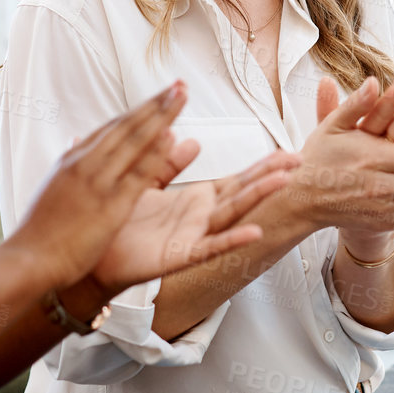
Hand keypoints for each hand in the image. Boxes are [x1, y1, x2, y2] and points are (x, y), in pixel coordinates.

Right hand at [4, 83, 191, 290]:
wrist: (28, 260)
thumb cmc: (41, 232)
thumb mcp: (53, 188)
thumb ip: (69, 164)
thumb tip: (75, 141)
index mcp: (73, 160)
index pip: (111, 127)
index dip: (138, 109)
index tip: (158, 95)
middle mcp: (85, 164)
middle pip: (126, 125)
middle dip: (155, 103)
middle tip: (179, 83)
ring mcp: (97, 182)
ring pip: (134, 140)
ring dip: (161, 115)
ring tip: (182, 95)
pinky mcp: (109, 205)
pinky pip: (137, 173)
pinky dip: (155, 152)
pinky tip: (172, 135)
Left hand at [92, 149, 300, 289]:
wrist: (92, 256)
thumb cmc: (118, 225)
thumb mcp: (145, 184)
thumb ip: (165, 161)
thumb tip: (183, 136)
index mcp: (194, 200)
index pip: (235, 179)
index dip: (261, 166)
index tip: (287, 151)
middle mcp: (200, 218)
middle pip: (242, 192)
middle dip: (270, 176)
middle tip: (300, 160)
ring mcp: (193, 236)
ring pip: (231, 213)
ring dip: (258, 197)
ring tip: (284, 181)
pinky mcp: (179, 255)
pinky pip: (210, 248)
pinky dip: (233, 240)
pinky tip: (254, 232)